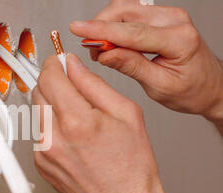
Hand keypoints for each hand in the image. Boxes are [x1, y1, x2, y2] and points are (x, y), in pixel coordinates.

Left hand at [33, 53, 180, 192]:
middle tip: (72, 87)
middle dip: (53, 83)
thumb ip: (94, 84)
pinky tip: (74, 139)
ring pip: (37, 112)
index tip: (60, 62)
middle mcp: (53, 137)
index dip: (55, 63)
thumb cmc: (131, 168)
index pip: (50, 76)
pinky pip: (39, 133)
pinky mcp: (39, 164)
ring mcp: (43, 153)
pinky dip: (52, 128)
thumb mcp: (126, 114)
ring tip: (79, 120)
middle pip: (38, 91)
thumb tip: (73, 65)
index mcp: (77, 121)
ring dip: (53, 106)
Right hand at [70, 0, 222, 133]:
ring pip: (124, 9)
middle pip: (125, 11)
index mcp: (179, 39)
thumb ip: (132, 67)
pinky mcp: (160, 17)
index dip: (101, 31)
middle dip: (100, 27)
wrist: (209, 86)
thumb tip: (105, 55)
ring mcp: (167, 15)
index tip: (77, 29)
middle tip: (90, 50)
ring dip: (106, 26)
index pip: (131, 32)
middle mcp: (174, 20)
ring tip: (100, 50)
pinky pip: (130, 14)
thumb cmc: (191, 90)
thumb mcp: (160, 86)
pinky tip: (111, 43)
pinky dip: (114, 26)